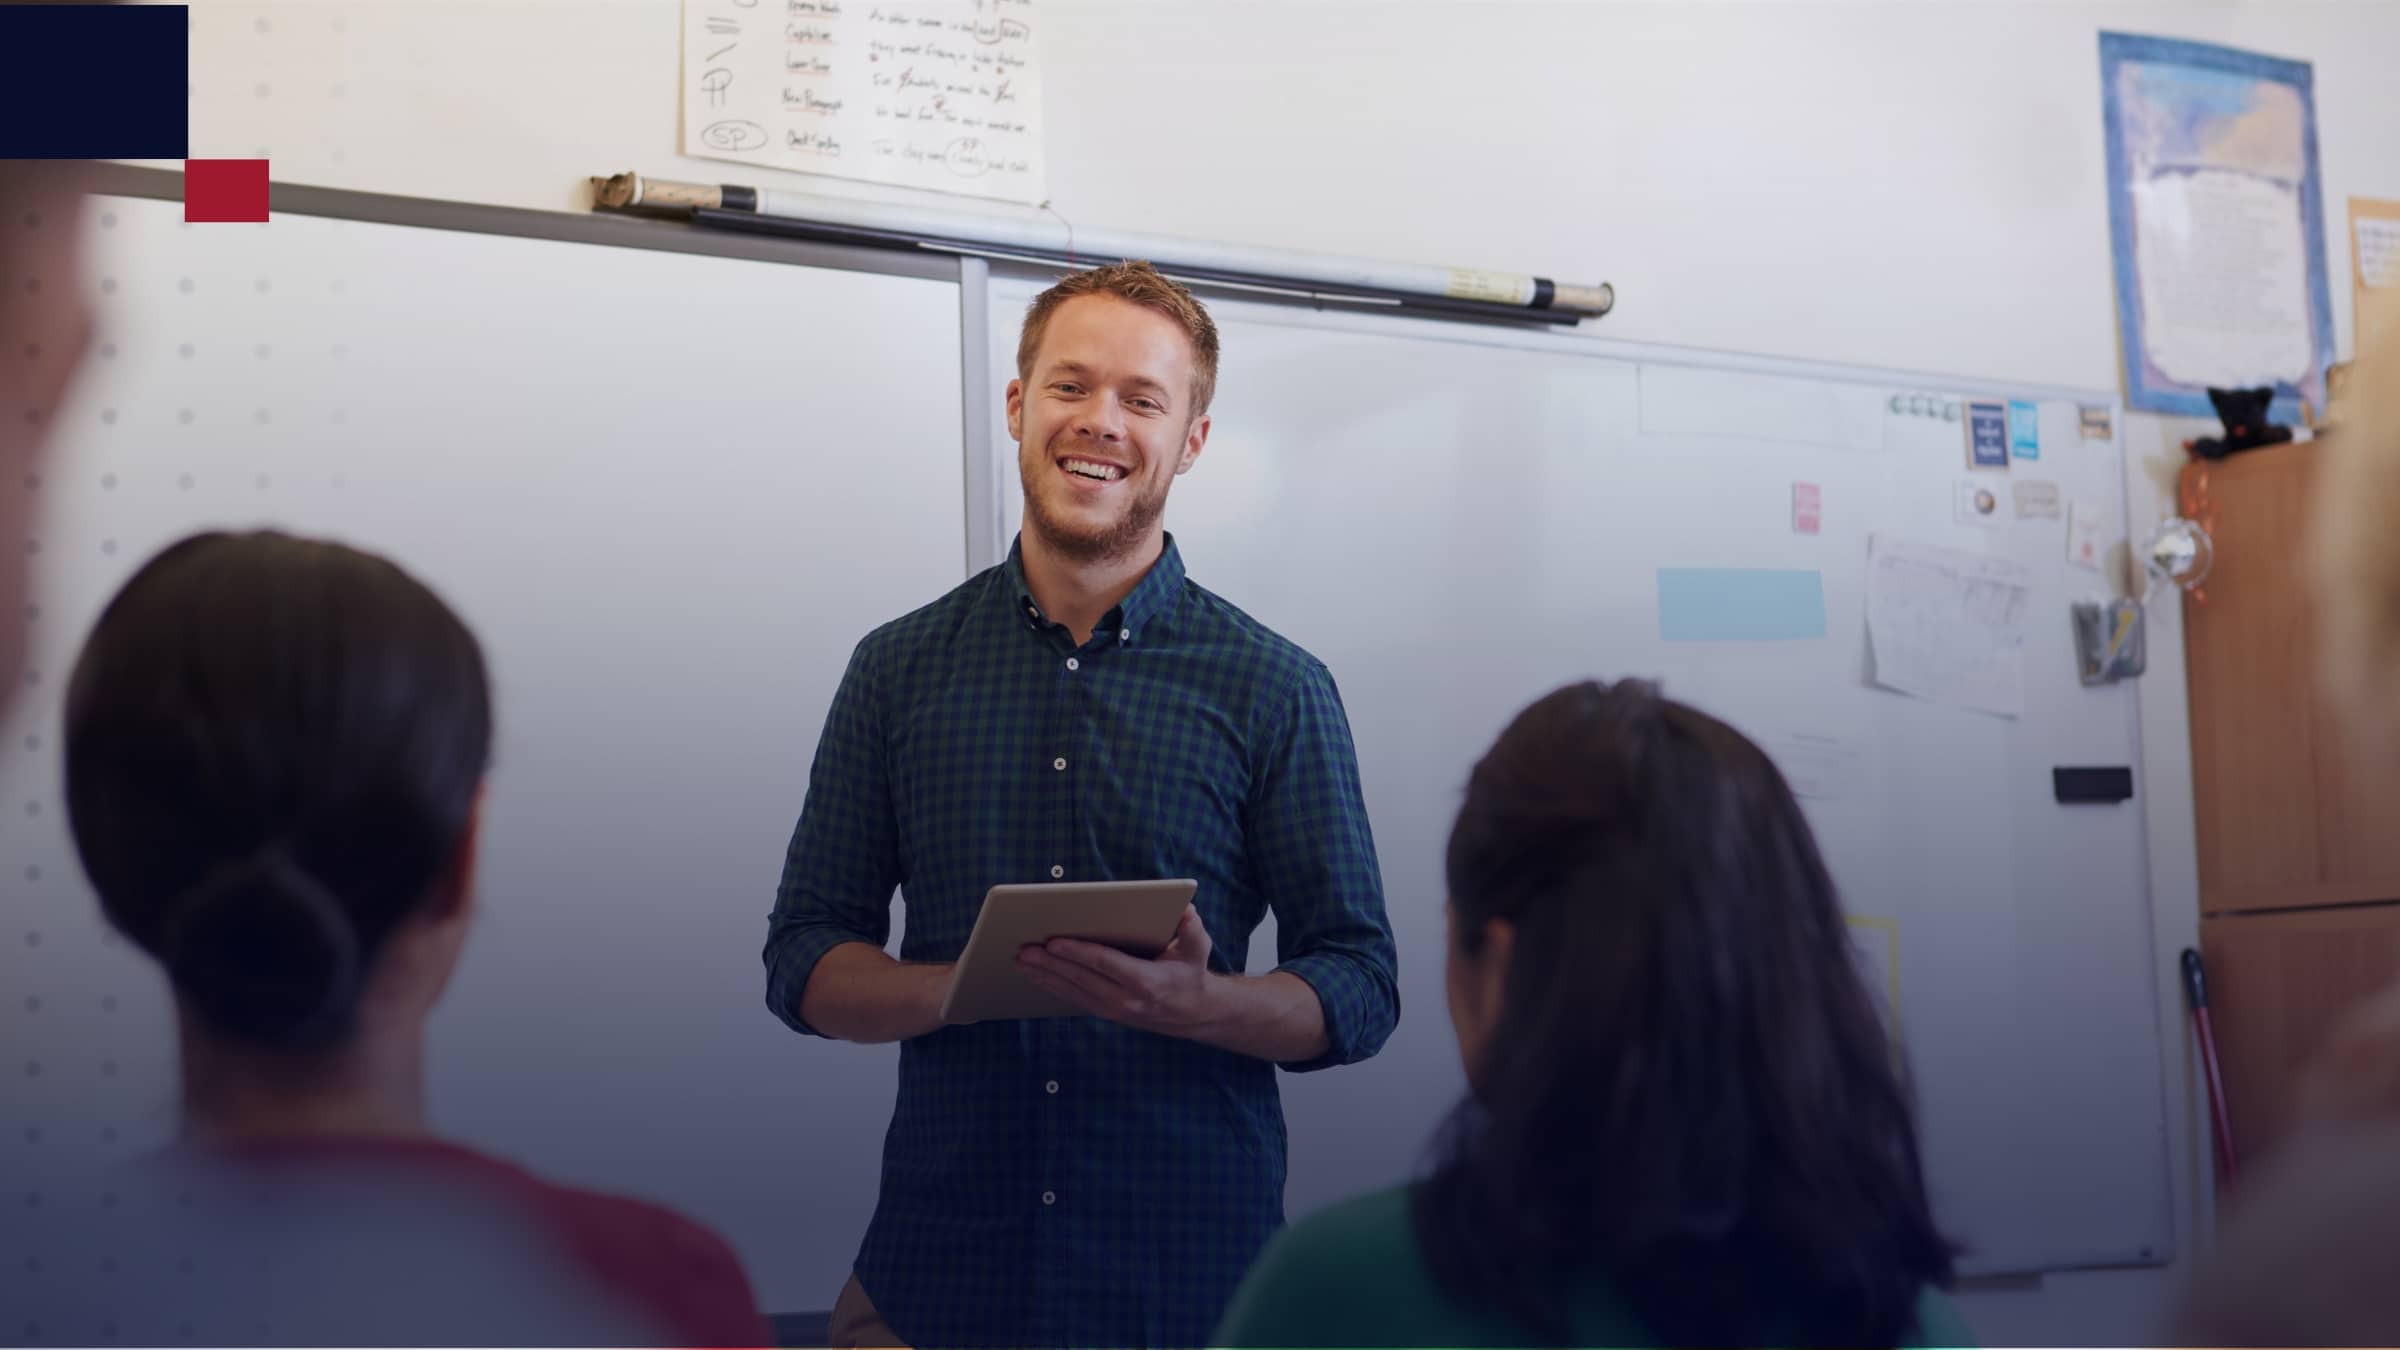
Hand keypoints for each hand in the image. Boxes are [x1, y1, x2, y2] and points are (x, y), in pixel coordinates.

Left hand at [1017, 904, 1220, 1037]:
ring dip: (1045, 975)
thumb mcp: (1198, 949)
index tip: (1054, 942)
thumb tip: (1187, 912)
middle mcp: (1125, 999)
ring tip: (1021, 960)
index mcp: (1145, 981)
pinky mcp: (1105, 1012)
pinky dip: (1052, 986)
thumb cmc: (1191, 972)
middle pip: (1081, 978)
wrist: (1193, 1013)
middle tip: (1026, 948)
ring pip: (1072, 991)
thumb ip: (1193, 930)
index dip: (1078, 953)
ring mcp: (1113, 1009)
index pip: (1105, 964)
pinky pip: (1073, 998)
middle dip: (1051, 963)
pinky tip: (1035, 975)